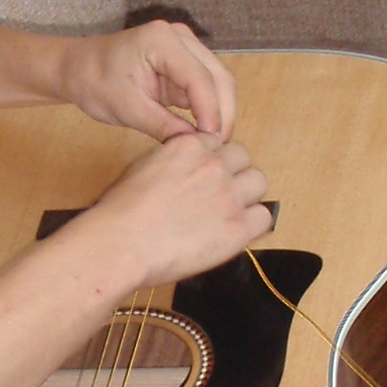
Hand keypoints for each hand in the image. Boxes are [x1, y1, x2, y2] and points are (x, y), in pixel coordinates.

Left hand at [61, 19, 236, 140]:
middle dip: (222, 113)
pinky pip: (205, 86)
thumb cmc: (95, 83)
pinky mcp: (184, 61)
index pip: (200, 79)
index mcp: (162, 41)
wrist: (77, 69)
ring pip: (217, 82)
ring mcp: (185, 47)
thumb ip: (164, 126)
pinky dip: (208, 108)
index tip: (213, 142)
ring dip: (218, 112)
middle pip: (218, 77)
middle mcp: (180, 37)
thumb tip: (196, 146)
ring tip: (213, 144)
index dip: (211, 112)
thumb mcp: (127, 109)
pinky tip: (203, 132)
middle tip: (219, 148)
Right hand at [87, 131, 271, 286]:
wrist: (122, 243)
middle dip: (233, 174)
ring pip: (259, 183)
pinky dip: (253, 224)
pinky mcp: (238, 227)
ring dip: (247, 196)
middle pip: (243, 158)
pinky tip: (233, 232)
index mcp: (190, 146)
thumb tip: (184, 168)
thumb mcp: (143, 166)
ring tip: (227, 214)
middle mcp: (214, 165)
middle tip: (217, 196)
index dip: (213, 161)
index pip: (218, 144)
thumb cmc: (121, 212)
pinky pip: (264, 217)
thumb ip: (172, 160)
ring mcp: (229, 195)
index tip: (205, 178)